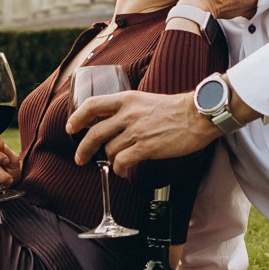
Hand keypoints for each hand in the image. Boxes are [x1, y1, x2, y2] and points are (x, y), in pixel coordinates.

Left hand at [67, 90, 215, 177]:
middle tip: (80, 158)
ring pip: (109, 150)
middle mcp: (127, 114)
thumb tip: (113, 123)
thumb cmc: (176, 109)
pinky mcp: (145, 147)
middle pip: (94, 133)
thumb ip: (128, 110)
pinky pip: (121, 162)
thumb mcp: (146, 101)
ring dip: (111, 160)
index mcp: (126, 99)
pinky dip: (119, 169)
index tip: (71, 128)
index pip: (92, 105)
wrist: (198, 115)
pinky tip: (124, 170)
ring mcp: (135, 131)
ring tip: (119, 162)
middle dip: (83, 149)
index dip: (77, 117)